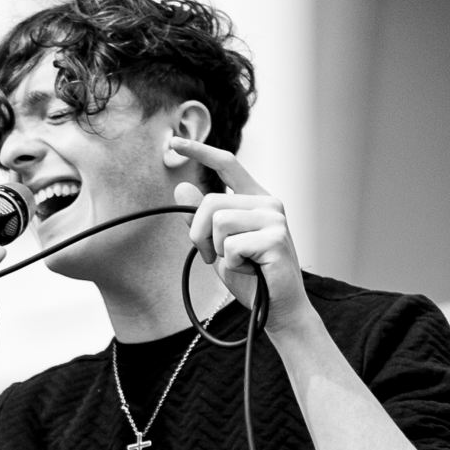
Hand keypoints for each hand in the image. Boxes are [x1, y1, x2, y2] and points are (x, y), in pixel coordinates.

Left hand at [170, 137, 313, 334]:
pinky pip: (232, 245)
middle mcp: (267, 202)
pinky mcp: (276, 237)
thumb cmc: (250, 275)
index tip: (173, 141)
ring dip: (217, 250)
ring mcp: (274, 217)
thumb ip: (201, 218)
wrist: (276, 308)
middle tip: (214, 256)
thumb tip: (181, 187)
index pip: (227, 164)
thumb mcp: (218, 244)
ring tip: (237, 262)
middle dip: (199, 234)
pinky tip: (251, 268)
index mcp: (254, 198)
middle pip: (210, 203)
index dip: (199, 151)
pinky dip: (233, 263)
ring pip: (218, 222)